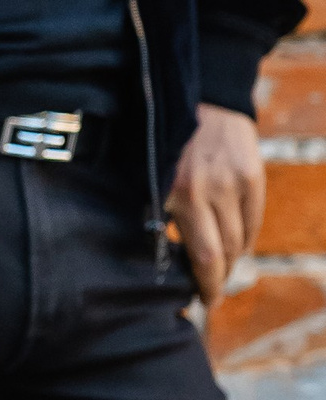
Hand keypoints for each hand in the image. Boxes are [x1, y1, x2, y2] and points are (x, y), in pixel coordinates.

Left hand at [165, 101, 265, 305]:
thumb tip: (161, 256)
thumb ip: (157, 213)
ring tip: (219, 269)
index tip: (202, 303)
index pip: (204, 256)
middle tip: (210, 293)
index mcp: (179, 194)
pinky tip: (235, 245)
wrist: (197, 96)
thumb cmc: (160, 142)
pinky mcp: (253, 174)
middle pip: (225, 253)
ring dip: (232, 261)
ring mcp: (235, 182)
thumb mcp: (147, 177)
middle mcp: (210, 190)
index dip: (207, 286)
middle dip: (218, 279)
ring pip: (241, 240)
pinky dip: (245, 238)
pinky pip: (253, 220)